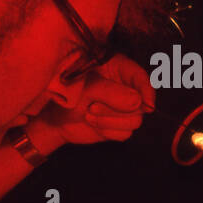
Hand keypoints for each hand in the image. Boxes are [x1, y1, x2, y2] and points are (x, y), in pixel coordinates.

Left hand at [29, 54, 154, 148]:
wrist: (55, 119)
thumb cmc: (68, 94)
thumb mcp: (88, 88)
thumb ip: (113, 93)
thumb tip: (139, 102)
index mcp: (119, 69)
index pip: (141, 78)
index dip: (146, 91)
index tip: (147, 105)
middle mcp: (125, 88)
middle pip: (140, 104)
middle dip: (115, 110)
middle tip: (92, 107)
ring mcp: (124, 108)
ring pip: (134, 121)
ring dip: (109, 121)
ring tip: (89, 114)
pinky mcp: (119, 125)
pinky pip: (125, 133)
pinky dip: (108, 131)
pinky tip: (93, 123)